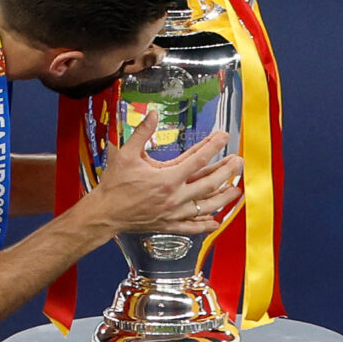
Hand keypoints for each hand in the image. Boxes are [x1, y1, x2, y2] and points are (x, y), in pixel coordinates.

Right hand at [84, 109, 242, 234]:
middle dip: (227, 171)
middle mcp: (174, 196)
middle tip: (238, 162)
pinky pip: (191, 227)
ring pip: (206, 206)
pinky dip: (205, 225)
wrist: (104, 212)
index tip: (224, 137)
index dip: (214, 146)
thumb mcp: (126, 154)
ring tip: (236, 191)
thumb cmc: (114, 184)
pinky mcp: (168, 225)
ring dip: (224, 198)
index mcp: (167, 178)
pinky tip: (216, 221)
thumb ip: (142, 133)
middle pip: (209, 183)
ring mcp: (173, 212)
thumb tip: (153, 114)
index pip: (198, 159)